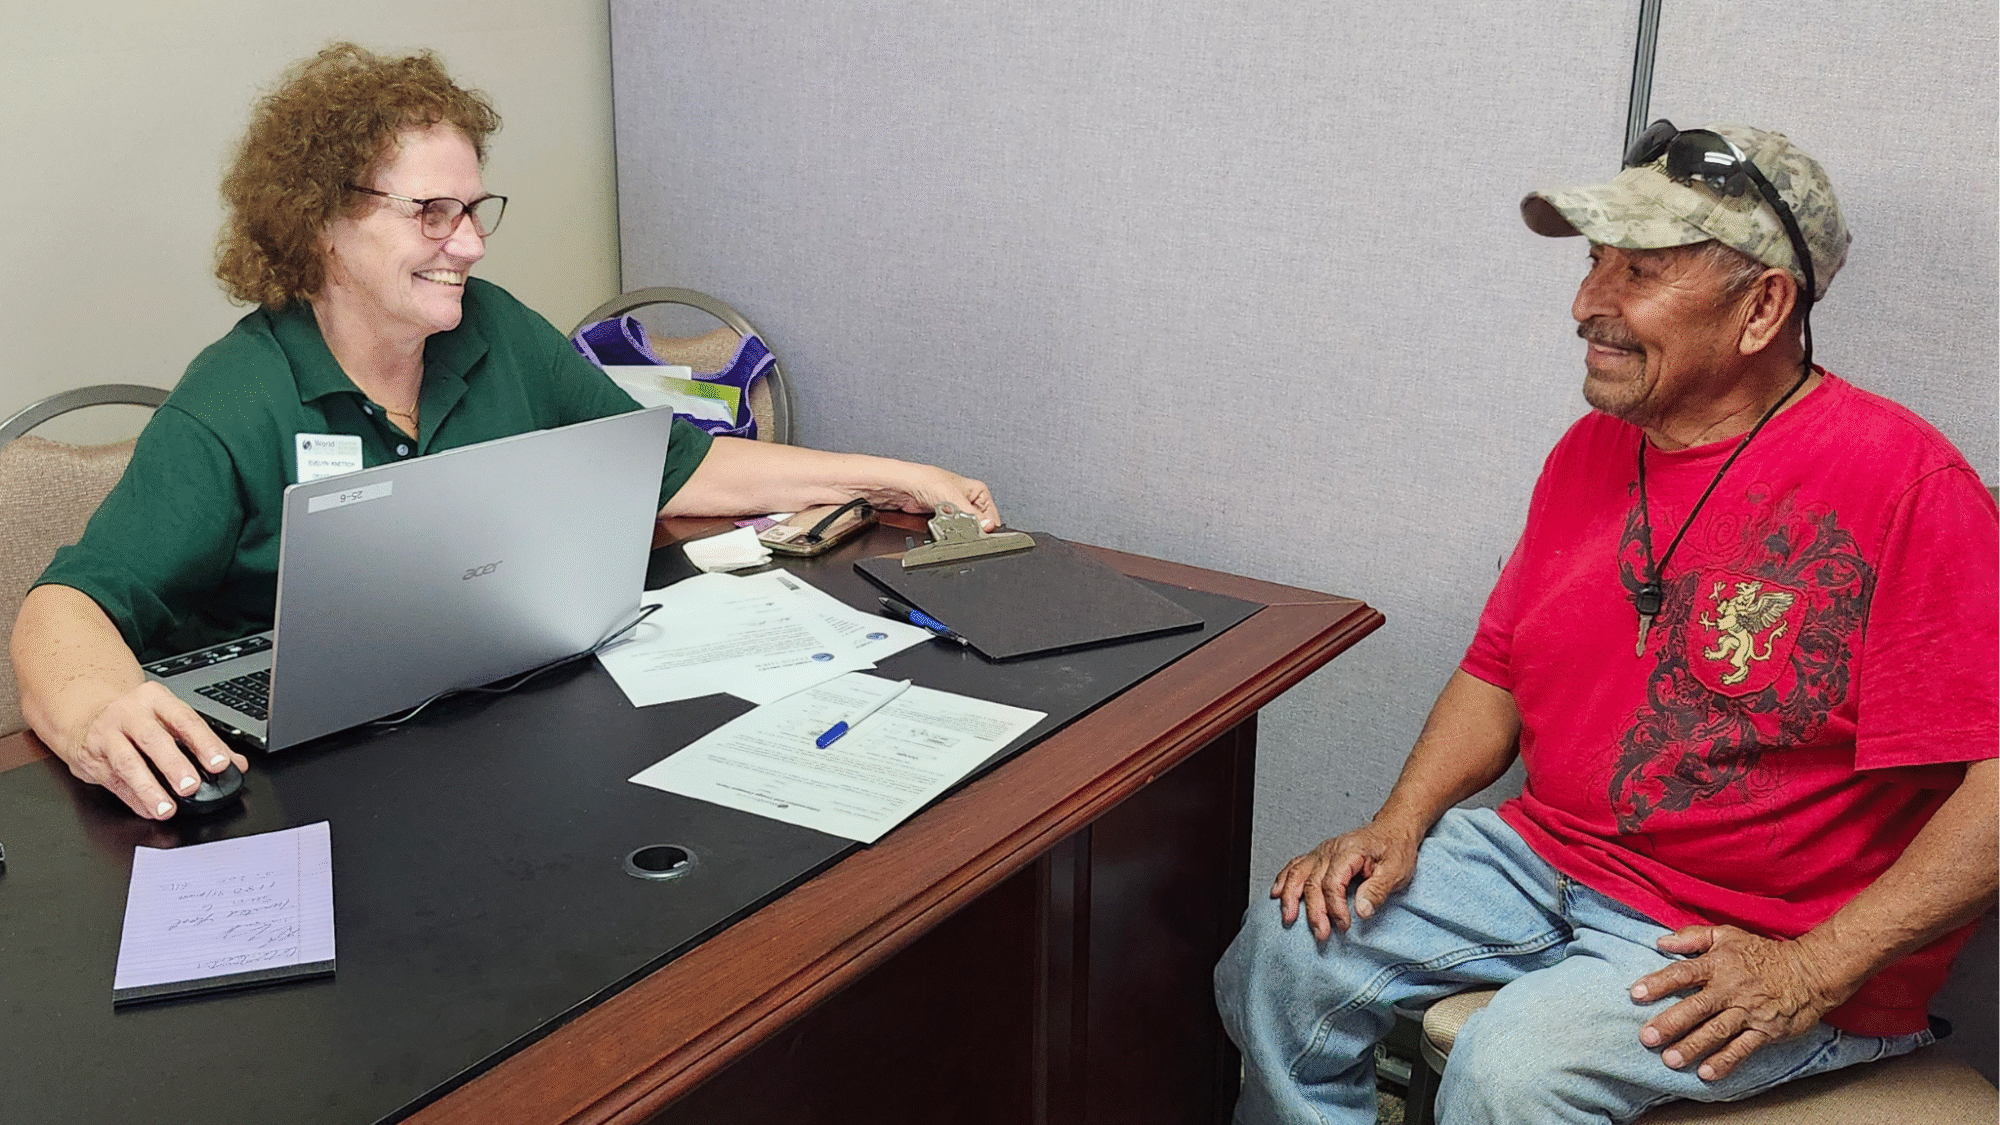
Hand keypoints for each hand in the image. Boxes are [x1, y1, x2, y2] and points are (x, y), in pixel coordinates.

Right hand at [55, 681, 246, 820]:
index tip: (220, 763)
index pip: (185, 720)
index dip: (204, 743)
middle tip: (192, 787)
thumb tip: (236, 764)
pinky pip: (114, 782)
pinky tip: (148, 810)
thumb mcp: (168, 717)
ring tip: (167, 808)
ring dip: (149, 789)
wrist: (85, 712)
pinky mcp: (91, 759)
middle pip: (153, 740)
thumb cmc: (137, 717)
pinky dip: (133, 799)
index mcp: (156, 700)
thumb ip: (203, 741)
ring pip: (128, 763)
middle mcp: (129, 715)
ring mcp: (106, 736)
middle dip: (174, 765)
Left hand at [862, 466, 1000, 530]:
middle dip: (970, 530)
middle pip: (976, 524)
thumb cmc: (918, 478)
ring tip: (949, 530)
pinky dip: (943, 537)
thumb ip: (971, 514)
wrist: (892, 488)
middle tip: (965, 533)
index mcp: (974, 490)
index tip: (985, 534)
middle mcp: (962, 500)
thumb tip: (988, 527)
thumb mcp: (952, 495)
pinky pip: (945, 535)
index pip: (991, 513)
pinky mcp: (935, 522)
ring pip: (960, 531)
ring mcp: (949, 512)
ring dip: (955, 534)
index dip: (988, 525)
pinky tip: (939, 534)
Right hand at [1269, 821, 1421, 939]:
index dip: (1335, 908)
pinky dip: (1284, 880)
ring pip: (1298, 874)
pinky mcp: (1319, 856)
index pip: (1332, 883)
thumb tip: (1361, 911)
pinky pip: (1295, 866)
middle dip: (1314, 911)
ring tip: (1288, 918)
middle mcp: (1331, 850)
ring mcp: (1322, 852)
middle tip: (1321, 933)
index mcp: (1349, 851)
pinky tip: (1277, 893)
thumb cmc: (1395, 849)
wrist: (1394, 829)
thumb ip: (1377, 890)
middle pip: (1313, 882)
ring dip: (1290, 897)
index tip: (1344, 926)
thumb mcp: (1396, 871)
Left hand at [1630, 925, 1851, 1081]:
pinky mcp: (1765, 1031)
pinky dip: (1725, 1061)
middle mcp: (1730, 989)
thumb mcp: (1727, 935)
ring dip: (1692, 1046)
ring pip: (1716, 1031)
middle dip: (1670, 1023)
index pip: (1683, 973)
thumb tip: (1660, 942)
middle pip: (1695, 1007)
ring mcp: (1748, 1012)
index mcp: (1717, 964)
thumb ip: (1692, 937)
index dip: (1659, 983)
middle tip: (1647, 1038)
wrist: (1811, 971)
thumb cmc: (1763, 953)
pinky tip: (1707, 1073)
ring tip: (1671, 1060)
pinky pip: (1742, 1048)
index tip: (1636, 994)